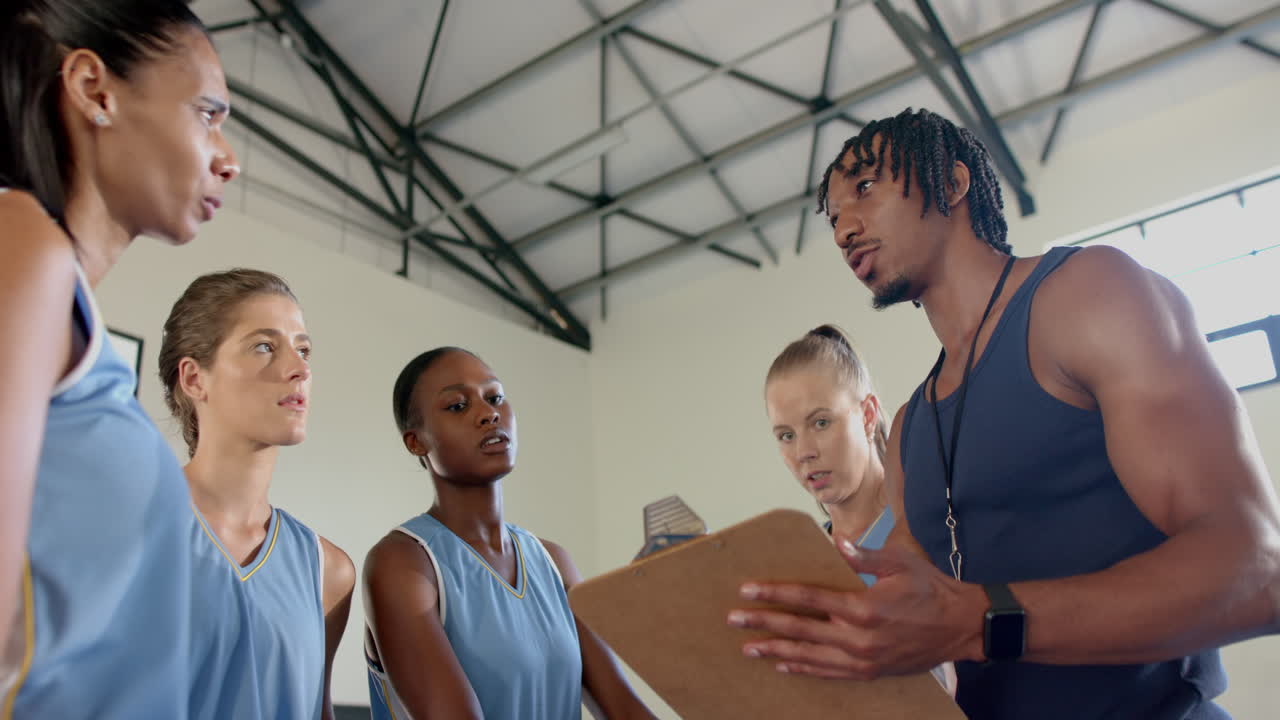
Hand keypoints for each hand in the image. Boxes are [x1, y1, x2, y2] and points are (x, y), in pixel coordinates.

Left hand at [726, 537, 985, 679]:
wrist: (963, 626)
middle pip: (801, 630)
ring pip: (810, 657)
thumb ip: (864, 556)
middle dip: (764, 624)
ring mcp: (864, 659)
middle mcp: (859, 638)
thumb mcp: (900, 564)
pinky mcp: (871, 671)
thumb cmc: (932, 590)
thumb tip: (835, 542)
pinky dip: (804, 670)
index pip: (808, 600)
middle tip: (734, 620)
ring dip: (777, 650)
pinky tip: (784, 665)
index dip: (775, 594)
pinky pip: (830, 673)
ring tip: (749, 648)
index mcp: (863, 608)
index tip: (747, 590)